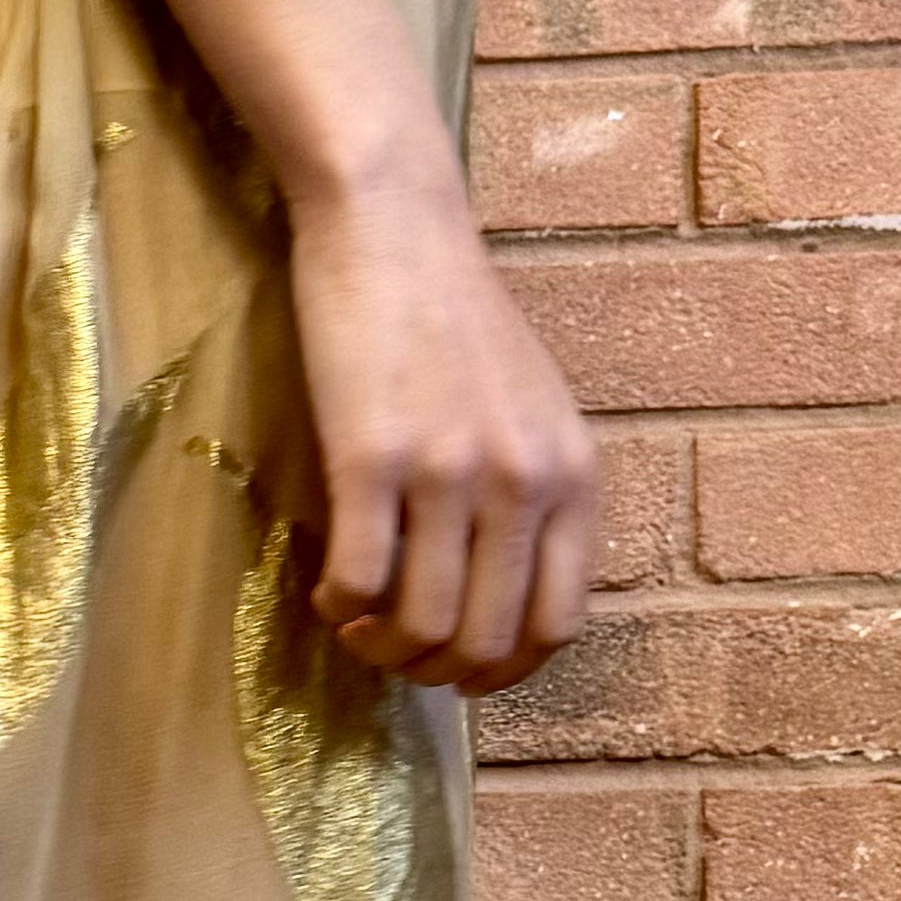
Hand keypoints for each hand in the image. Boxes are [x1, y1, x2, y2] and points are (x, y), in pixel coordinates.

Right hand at [286, 147, 598, 696]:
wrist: (394, 226)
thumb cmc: (458, 314)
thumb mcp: (535, 408)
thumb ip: (538, 495)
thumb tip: (506, 596)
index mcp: (574, 476)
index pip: (557, 623)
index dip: (506, 670)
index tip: (464, 673)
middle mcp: (524, 483)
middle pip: (487, 638)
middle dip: (435, 670)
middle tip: (396, 653)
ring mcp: (448, 473)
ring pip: (420, 624)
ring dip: (381, 648)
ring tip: (356, 627)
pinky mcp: (370, 458)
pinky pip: (357, 579)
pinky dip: (338, 606)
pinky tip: (326, 591)